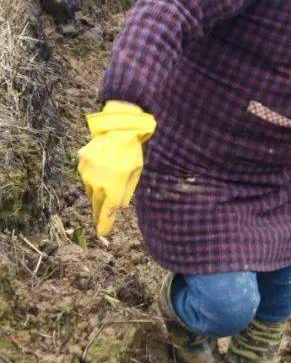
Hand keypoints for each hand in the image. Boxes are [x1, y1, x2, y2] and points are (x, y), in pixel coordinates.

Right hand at [77, 101, 155, 236]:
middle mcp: (97, 183)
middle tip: (100, 221)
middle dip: (98, 213)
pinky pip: (86, 177)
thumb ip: (128, 191)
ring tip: (103, 197)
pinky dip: (92, 179)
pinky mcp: (81, 163)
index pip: (107, 211)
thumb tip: (121, 206)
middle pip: (97, 203)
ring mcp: (86, 173)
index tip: (102, 232)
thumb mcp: (136, 172)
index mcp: (113, 187)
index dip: (104, 223)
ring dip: (97, 195)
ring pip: (90, 190)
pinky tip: (100, 175)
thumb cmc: (132, 151)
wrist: (118, 129)